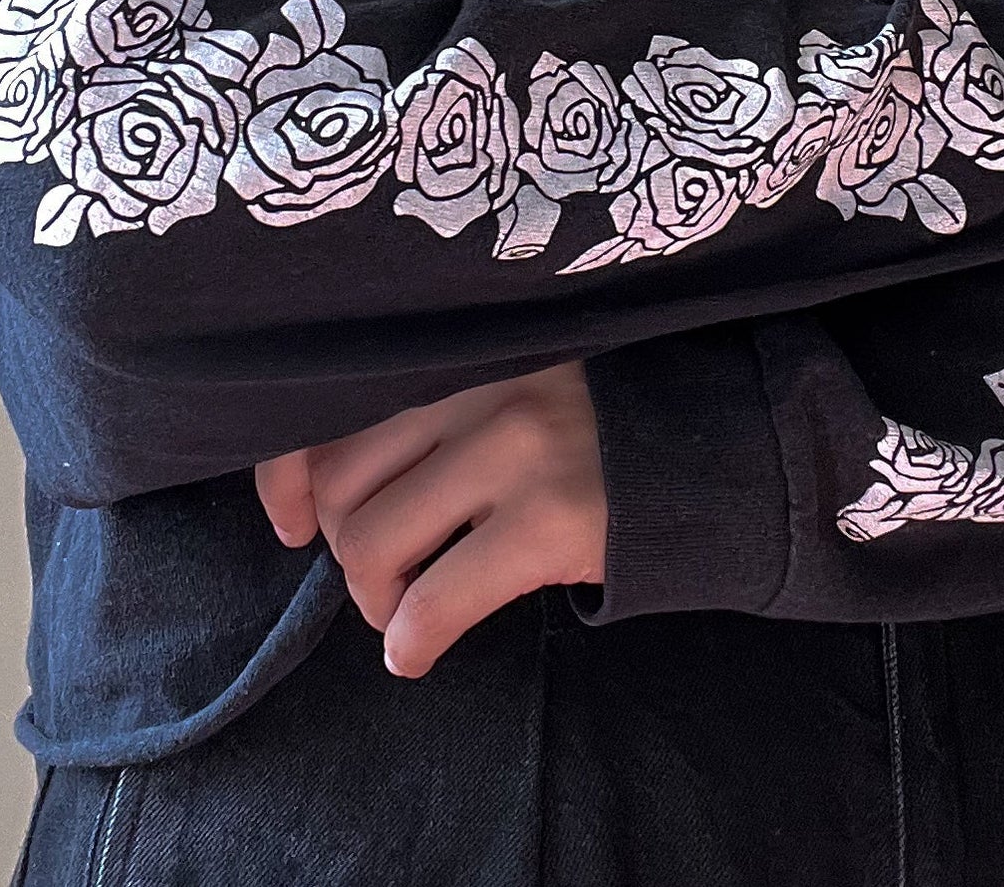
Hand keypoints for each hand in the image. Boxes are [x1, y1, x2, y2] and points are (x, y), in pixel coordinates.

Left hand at [255, 361, 606, 678]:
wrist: (719, 450)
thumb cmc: (601, 427)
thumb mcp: (514, 382)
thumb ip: (438, 408)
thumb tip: (324, 491)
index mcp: (462, 350)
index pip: (329, 404)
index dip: (284, 475)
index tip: (287, 523)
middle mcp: (479, 384)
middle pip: (339, 484)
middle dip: (344, 548)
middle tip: (384, 575)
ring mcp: (514, 449)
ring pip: (369, 543)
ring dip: (375, 597)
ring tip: (410, 608)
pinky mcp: (549, 520)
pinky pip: (434, 599)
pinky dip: (410, 640)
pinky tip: (419, 653)